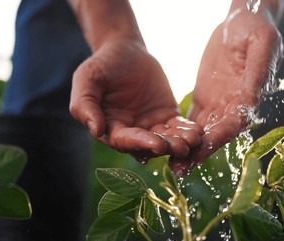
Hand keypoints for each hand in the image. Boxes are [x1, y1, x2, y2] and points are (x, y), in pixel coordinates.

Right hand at [69, 38, 202, 161]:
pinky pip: (178, 126)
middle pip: (149, 145)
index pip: (126, 141)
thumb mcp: (87, 80)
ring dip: (180, 142)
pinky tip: (198, 132)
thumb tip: (95, 130)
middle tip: (181, 147)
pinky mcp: (167, 116)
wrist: (124, 50)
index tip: (158, 144)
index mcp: (111, 129)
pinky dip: (188, 130)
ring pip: (167, 139)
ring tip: (193, 140)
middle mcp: (132, 132)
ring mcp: (151, 126)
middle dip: (166, 147)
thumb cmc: (101, 65)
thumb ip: (85, 105)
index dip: (141, 143)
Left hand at [170, 6, 282, 175]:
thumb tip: (252, 100)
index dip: (219, 137)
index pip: (234, 123)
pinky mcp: (205, 99)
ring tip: (171, 166)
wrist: (242, 21)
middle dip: (199, 152)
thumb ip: (257, 72)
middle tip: (180, 169)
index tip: (201, 150)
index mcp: (249, 96)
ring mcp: (219, 104)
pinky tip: (166, 145)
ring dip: (188, 149)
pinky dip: (181, 134)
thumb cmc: (256, 29)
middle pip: (216, 134)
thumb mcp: (261, 44)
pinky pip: (192, 120)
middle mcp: (234, 106)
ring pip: (202, 132)